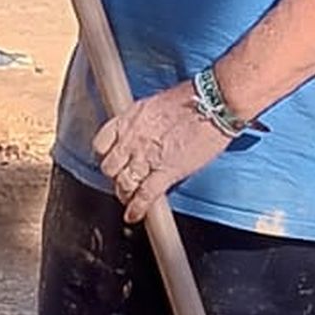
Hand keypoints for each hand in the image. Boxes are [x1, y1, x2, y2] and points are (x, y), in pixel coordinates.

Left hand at [95, 80, 228, 224]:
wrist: (213, 104)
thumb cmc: (193, 98)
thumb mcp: (157, 103)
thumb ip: (145, 120)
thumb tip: (147, 131)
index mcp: (130, 119)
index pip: (101, 143)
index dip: (105, 155)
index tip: (111, 159)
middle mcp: (132, 139)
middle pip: (109, 167)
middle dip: (115, 175)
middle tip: (123, 179)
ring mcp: (146, 158)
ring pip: (123, 184)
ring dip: (124, 193)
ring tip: (129, 198)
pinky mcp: (165, 173)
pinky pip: (144, 197)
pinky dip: (137, 209)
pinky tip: (133, 216)